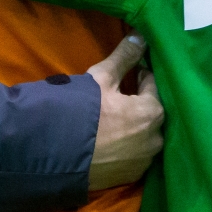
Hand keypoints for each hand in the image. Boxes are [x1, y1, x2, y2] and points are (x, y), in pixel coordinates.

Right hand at [86, 34, 164, 190]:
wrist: (55, 157)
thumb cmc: (81, 112)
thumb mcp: (101, 79)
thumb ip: (124, 57)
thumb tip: (141, 35)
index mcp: (153, 111)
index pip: (153, 84)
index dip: (140, 76)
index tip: (130, 73)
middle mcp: (156, 138)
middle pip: (152, 112)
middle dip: (139, 102)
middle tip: (119, 96)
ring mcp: (145, 161)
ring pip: (145, 135)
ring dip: (135, 125)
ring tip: (115, 119)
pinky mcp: (132, 176)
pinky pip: (136, 154)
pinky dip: (128, 145)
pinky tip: (111, 140)